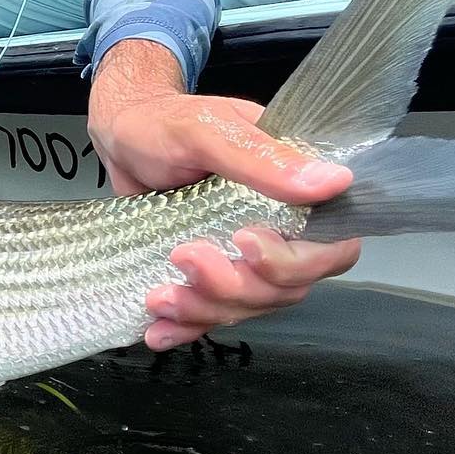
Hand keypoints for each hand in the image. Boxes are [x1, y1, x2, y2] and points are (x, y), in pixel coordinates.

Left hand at [88, 39, 361, 349]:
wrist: (120, 136)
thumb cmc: (164, 123)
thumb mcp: (208, 131)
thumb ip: (264, 159)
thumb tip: (334, 181)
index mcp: (294, 191)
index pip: (331, 248)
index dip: (293, 262)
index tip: (243, 242)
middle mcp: (278, 228)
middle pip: (286, 289)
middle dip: (235, 287)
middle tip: (184, 255)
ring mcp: (242, 256)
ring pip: (248, 307)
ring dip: (205, 310)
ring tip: (159, 295)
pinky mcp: (208, 274)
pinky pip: (211, 315)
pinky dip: (186, 328)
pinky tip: (159, 330)